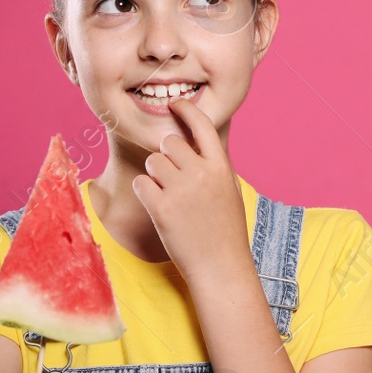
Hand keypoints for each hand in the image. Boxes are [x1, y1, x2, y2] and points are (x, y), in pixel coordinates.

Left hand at [131, 95, 253, 283]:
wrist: (220, 267)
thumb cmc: (226, 231)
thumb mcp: (230, 191)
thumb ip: (214, 166)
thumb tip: (196, 142)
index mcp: (221, 168)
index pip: (201, 125)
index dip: (185, 110)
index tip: (175, 105)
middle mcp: (201, 174)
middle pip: (169, 143)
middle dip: (165, 154)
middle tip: (170, 174)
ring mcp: (181, 191)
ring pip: (152, 162)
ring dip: (154, 174)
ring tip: (167, 194)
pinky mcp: (161, 209)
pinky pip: (141, 182)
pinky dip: (145, 191)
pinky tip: (157, 205)